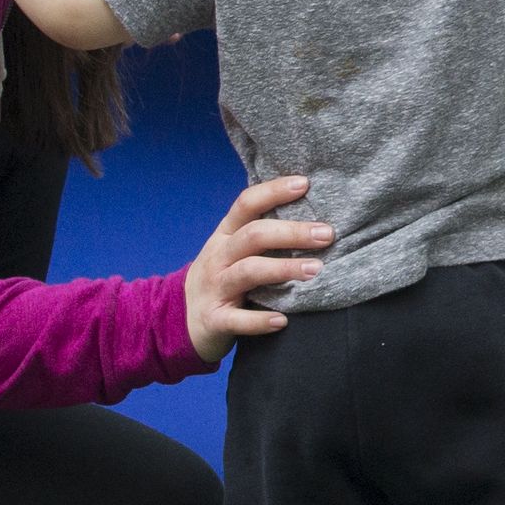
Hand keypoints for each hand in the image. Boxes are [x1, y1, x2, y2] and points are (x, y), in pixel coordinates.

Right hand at [184, 175, 330, 361]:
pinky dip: (260, 321)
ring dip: (283, 269)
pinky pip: (237, 319)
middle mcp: (218, 257)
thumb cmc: (220, 278)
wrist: (177, 320)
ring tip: (316, 270)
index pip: (246, 204)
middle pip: (253, 236)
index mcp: (225, 235)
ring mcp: (214, 288)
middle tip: (327, 234)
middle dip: (291, 233)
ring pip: (248, 272)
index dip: (273, 191)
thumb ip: (261, 233)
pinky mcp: (214, 319)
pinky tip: (283, 321)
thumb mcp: (231, 250)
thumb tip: (311, 213)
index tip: (305, 183)